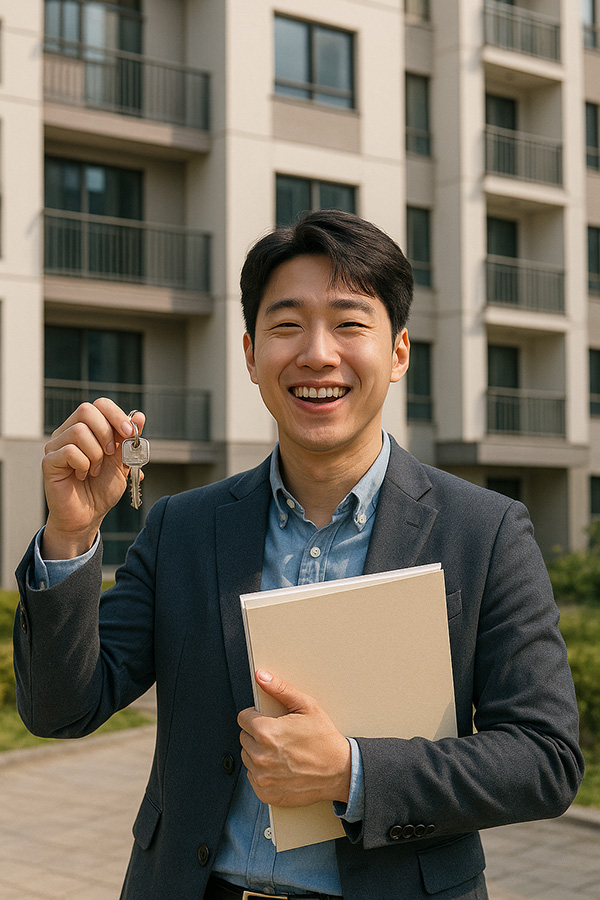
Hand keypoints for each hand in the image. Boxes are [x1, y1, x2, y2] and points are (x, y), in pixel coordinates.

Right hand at [41, 399, 144, 558]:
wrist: (88, 516)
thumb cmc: (102, 489)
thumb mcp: (123, 462)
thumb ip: (130, 440)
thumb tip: (139, 416)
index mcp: (88, 428)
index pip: (99, 405)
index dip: (117, 415)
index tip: (129, 433)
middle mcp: (68, 432)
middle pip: (87, 410)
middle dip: (106, 432)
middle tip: (111, 454)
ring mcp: (56, 445)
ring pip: (79, 431)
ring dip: (96, 453)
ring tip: (95, 470)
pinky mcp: (49, 461)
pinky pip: (69, 451)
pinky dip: (83, 465)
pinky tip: (83, 476)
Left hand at [238, 669, 350, 807]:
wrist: (339, 772)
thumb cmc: (325, 739)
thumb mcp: (307, 706)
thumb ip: (280, 689)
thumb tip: (261, 676)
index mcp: (267, 732)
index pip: (243, 718)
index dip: (255, 716)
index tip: (267, 719)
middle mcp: (261, 756)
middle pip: (244, 737)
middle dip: (257, 734)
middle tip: (279, 736)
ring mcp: (262, 776)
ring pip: (247, 757)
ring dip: (258, 752)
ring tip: (281, 751)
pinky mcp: (266, 792)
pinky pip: (253, 777)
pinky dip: (263, 772)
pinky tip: (280, 766)